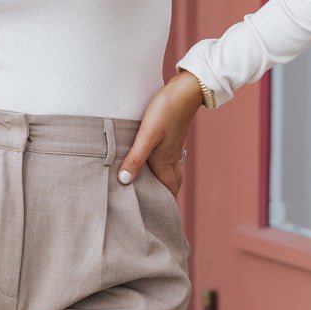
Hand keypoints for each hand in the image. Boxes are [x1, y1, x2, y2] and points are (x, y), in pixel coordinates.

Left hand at [117, 70, 202, 196]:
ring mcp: (173, 145)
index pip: (168, 190)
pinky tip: (153, 159)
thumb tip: (124, 181)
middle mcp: (171, 156)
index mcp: (165, 161)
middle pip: (171, 183)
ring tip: (153, 188)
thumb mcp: (147, 135)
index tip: (161, 219)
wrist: (185, 89)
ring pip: (171, 170)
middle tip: (156, 208)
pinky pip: (168, 157)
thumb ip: (136, 158)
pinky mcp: (171, 134)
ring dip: (164, 180)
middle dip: (165, 196)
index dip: (165, 205)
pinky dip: (162, 165)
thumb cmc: (166, 111)